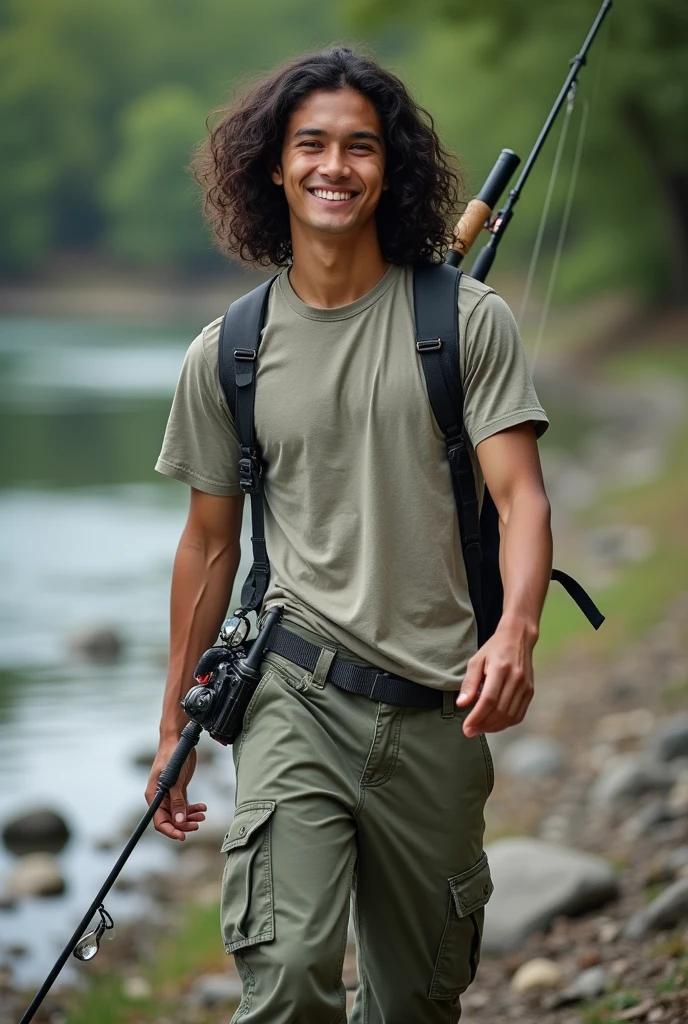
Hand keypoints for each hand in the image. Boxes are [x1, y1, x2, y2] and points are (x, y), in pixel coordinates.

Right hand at [145, 741, 206, 840]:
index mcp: (153, 796)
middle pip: (170, 819)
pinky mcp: (178, 789)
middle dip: (183, 824)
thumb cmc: (172, 756)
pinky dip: (193, 809)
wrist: (178, 739)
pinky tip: (202, 807)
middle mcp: (160, 798)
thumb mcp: (175, 780)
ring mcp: (169, 794)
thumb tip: (179, 821)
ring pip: (179, 814)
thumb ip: (177, 801)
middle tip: (198, 824)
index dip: (170, 830)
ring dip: (190, 817)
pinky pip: (184, 805)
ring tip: (203, 815)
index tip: (182, 836)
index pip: (159, 821)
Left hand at [456, 622, 534, 737]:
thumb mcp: (476, 660)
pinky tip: (494, 724)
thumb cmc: (494, 649)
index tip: (466, 727)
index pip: (489, 700)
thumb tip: (462, 704)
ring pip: (510, 716)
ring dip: (494, 727)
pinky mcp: (530, 692)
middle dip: (483, 725)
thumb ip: (469, 683)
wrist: (518, 638)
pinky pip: (519, 715)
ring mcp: (526, 687)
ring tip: (480, 728)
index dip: (477, 717)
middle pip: (500, 711)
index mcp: (501, 669)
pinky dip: (506, 724)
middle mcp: (516, 679)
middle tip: (470, 731)